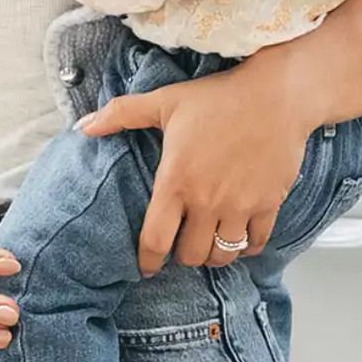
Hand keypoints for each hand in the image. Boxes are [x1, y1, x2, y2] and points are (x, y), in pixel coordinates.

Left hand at [77, 49, 320, 272]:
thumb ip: (121, 115)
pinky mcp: (268, 205)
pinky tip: (240, 237)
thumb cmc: (221, 97)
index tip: (147, 267)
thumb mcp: (165, 101)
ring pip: (222, 256)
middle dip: (182, 257)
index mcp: (176, 181)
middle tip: (182, 246)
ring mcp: (240, 206)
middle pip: (189, 256)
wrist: (277, 94)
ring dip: (213, 255)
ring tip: (209, 243)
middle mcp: (207, 201)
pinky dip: (246, 247)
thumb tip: (84, 126)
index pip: (155, 240)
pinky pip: (255, 244)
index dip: (148, 261)